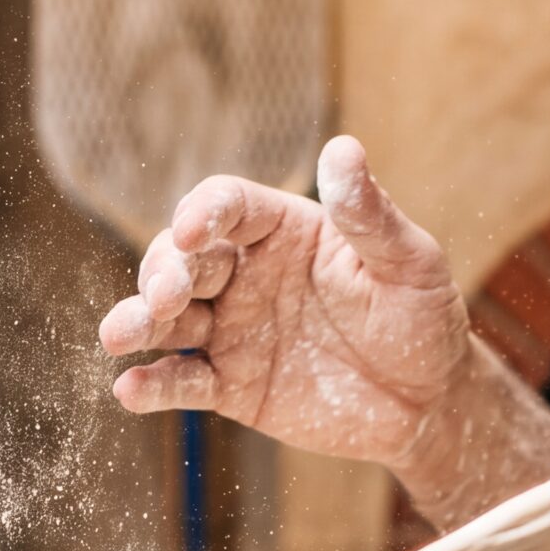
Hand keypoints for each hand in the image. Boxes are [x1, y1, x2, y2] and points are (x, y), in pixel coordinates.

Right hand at [101, 135, 474, 472]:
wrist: (429, 401)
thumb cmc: (423, 318)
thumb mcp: (408, 262)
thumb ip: (369, 215)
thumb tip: (343, 149)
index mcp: (282, 231)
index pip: (226, 206)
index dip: (203, 212)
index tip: (193, 230)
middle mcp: (245, 274)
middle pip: (182, 258)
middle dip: (164, 272)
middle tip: (167, 296)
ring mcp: (233, 330)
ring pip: (169, 318)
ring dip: (139, 321)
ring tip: (120, 336)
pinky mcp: (231, 386)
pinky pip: (183, 382)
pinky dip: (153, 386)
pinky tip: (131, 389)